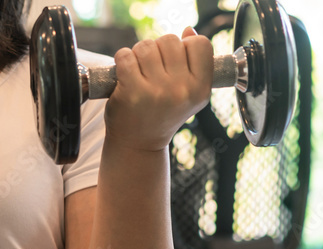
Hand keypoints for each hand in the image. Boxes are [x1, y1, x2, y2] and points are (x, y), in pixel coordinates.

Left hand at [103, 27, 212, 152]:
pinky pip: (125, 56)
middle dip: (158, 49)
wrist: (138, 144)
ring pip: (146, 46)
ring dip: (138, 54)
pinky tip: (124, 74)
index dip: (185, 46)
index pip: (200, 44)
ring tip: (138, 71)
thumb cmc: (162, 114)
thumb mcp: (187, 93)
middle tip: (152, 68)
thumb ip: (193, 62)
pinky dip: (122, 60)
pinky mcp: (132, 92)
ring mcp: (157, 91)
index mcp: (200, 88)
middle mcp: (181, 90)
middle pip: (170, 41)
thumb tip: (188, 31)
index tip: (174, 60)